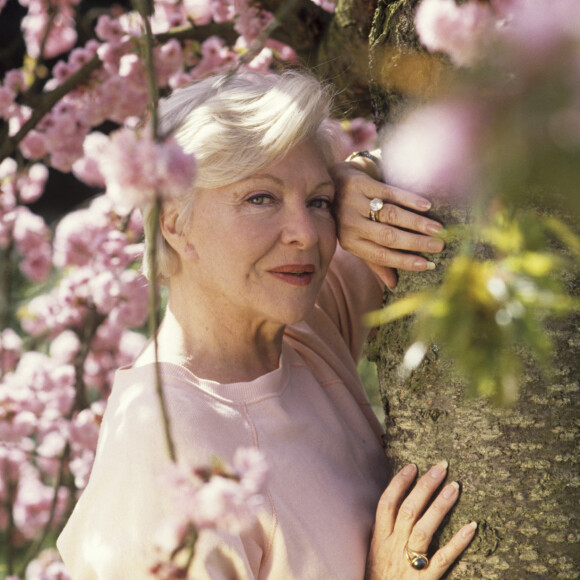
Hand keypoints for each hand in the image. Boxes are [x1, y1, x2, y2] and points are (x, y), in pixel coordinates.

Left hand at [330, 161, 444, 289]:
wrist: (333, 183)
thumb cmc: (350, 217)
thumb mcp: (357, 240)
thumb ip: (375, 261)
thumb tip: (394, 286)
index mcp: (350, 242)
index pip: (380, 256)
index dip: (404, 261)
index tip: (427, 265)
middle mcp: (350, 224)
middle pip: (388, 236)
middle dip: (416, 243)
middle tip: (439, 246)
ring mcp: (353, 203)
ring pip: (391, 215)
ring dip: (417, 223)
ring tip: (438, 229)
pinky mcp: (359, 183)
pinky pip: (389, 193)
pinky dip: (409, 200)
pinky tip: (426, 206)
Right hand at [366, 462, 476, 579]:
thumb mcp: (375, 555)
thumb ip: (386, 533)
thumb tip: (397, 506)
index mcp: (379, 540)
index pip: (386, 504)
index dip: (398, 483)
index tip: (412, 466)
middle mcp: (392, 547)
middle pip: (408, 510)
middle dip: (424, 486)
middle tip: (441, 467)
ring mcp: (409, 563)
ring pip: (424, 529)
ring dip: (440, 506)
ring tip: (455, 487)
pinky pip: (443, 558)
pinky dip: (457, 542)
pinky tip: (471, 527)